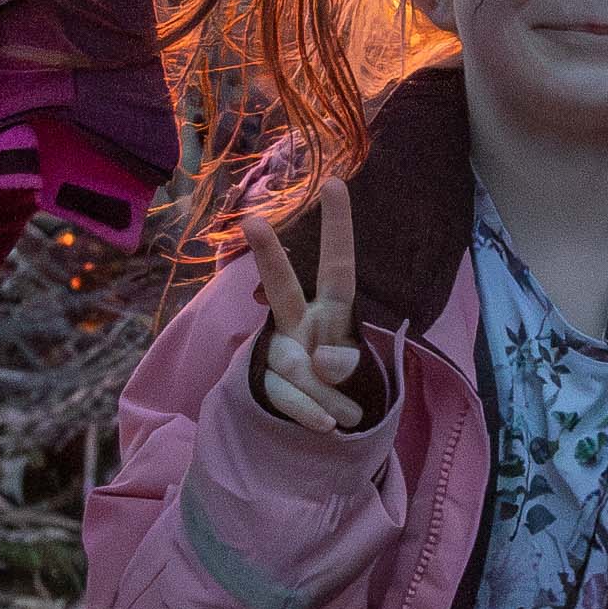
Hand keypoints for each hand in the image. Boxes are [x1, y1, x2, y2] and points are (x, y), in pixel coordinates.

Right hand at [248, 175, 378, 431]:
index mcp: (331, 310)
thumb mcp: (354, 369)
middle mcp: (298, 321)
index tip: (335, 183)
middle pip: (283, 286)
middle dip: (269, 254)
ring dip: (323, 393)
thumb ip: (344, 361)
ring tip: (347, 416)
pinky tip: (329, 426)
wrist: (311, 418)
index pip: (337, 266)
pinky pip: (286, 396)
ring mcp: (278, 350)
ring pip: (291, 361)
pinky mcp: (264, 382)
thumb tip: (321, 362)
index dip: (338, 227)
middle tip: (253, 221)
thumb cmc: (339, 379)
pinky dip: (310, 412)